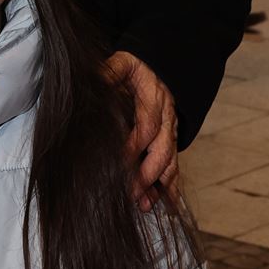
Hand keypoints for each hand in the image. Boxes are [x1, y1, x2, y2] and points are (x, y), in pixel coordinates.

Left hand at [107, 52, 177, 209]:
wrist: (158, 68)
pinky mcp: (170, 143)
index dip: (134, 146)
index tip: (117, 162)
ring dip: (159, 185)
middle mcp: (167, 118)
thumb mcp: (123, 63)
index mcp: (154, 99)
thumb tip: (93, 78)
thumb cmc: (135, 70)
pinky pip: (174, 167)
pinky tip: (167, 206)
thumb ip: (110, 71)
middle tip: (130, 193)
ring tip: (145, 205)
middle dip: (147, 174)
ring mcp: (171, 133)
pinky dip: (171, 188)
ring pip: (170, 162)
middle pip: (162, 150)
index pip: (147, 126)